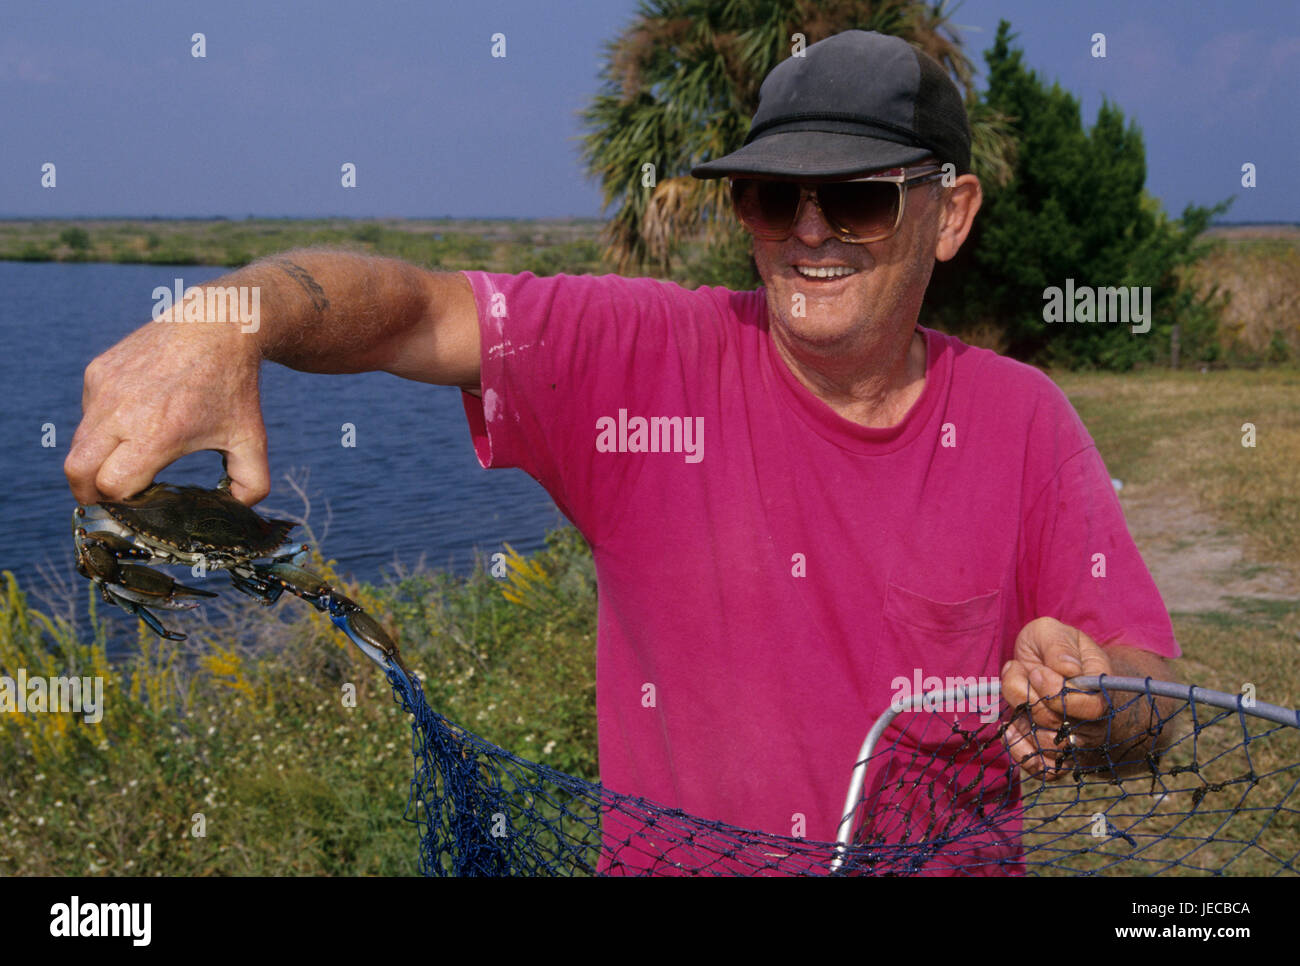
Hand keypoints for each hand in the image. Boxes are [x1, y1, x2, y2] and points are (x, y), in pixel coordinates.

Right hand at [65, 311, 268, 505]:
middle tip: (107, 500)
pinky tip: (131, 423)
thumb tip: (235, 508)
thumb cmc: (235, 387)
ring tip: (120, 464)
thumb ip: (252, 483)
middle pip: (77, 471)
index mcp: (157, 434)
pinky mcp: (97, 371)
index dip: (122, 502)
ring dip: (92, 462)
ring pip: (78, 443)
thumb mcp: (253, 439)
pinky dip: (100, 428)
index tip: (138, 503)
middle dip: (88, 493)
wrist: (218, 325)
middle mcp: (122, 411)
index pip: (112, 486)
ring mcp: (104, 389)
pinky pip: (87, 414)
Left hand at [1000, 617, 1113, 780]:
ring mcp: (1074, 740)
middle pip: (1061, 727)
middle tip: (1026, 674)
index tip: (1036, 670)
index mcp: (1099, 689)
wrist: (1048, 666)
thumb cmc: (1050, 648)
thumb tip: (1068, 670)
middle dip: (1031, 699)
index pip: (1091, 708)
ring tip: (1018, 690)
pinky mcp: (1054, 755)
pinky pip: (1042, 769)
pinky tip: (1009, 727)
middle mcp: (1092, 720)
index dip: (1056, 691)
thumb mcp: (1051, 632)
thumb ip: (1058, 646)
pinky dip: (1020, 750)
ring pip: (1047, 747)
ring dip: (1021, 717)